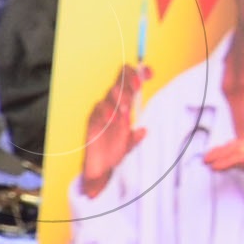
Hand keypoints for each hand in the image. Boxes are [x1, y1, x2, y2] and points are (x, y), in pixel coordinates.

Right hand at [76, 59, 150, 197]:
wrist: (99, 170)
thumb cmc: (114, 153)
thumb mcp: (130, 144)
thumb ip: (136, 137)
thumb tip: (143, 131)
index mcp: (125, 105)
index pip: (130, 82)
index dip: (139, 74)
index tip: (150, 74)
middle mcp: (114, 105)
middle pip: (120, 82)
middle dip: (130, 82)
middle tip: (138, 88)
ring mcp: (103, 111)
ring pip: (111, 94)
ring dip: (121, 97)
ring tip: (128, 108)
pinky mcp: (93, 120)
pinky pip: (99, 110)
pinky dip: (107, 112)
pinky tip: (114, 118)